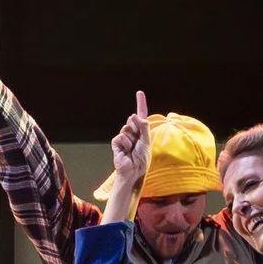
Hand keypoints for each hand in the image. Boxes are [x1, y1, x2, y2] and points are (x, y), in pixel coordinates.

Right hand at [104, 89, 151, 221]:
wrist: (134, 171)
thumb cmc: (142, 158)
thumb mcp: (146, 141)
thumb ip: (142, 127)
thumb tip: (133, 115)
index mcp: (142, 132)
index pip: (141, 115)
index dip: (140, 103)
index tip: (139, 92)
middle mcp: (133, 133)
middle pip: (132, 121)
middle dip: (136, 127)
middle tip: (137, 140)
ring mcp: (124, 138)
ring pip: (125, 129)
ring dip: (130, 139)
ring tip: (131, 149)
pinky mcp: (116, 145)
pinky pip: (119, 138)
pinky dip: (123, 144)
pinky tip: (125, 152)